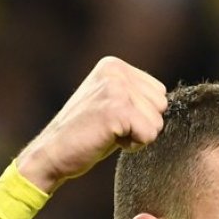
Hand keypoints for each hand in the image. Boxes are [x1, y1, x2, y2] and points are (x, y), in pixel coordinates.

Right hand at [16, 56, 167, 193]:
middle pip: (162, 105)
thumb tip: (166, 100)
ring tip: (107, 133)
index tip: (112, 118)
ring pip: (157, 122)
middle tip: (110, 128)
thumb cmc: (85, 135)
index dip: (142, 114)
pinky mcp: (116, 109)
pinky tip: (108, 139)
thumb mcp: (111, 103)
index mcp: (114, 65)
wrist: (51, 153)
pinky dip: (133, 145)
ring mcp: (116, 88)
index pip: (159, 92)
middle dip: (142, 124)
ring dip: (136, 136)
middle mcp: (115, 71)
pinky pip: (149, 135)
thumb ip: (135, 95)